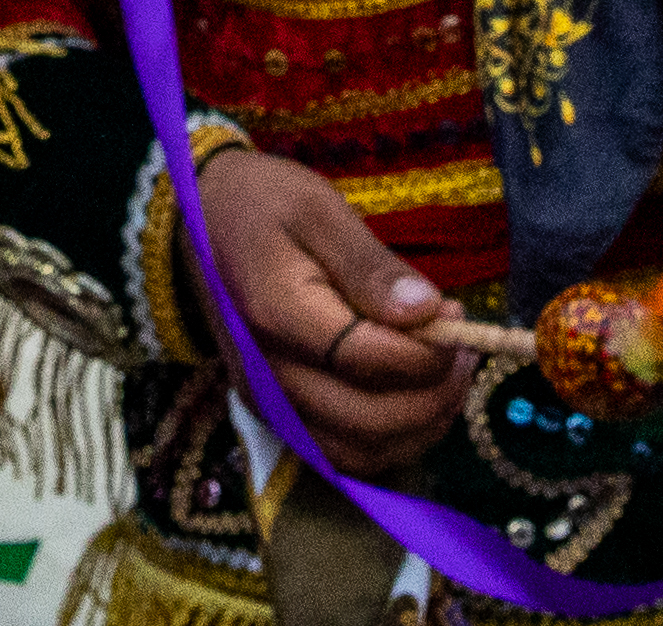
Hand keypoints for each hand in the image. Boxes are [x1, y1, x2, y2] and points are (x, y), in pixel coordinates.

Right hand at [198, 147, 467, 475]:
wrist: (198, 224)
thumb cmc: (263, 206)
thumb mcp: (319, 209)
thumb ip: (372, 266)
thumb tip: (429, 312)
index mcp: (277, 313)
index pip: (368, 359)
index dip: (428, 351)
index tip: (455, 313)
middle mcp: (267, 374)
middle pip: (370, 419)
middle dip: (434, 391)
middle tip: (464, 346)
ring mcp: (269, 403)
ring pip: (362, 452)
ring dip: (420, 425)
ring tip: (448, 374)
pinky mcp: (278, 417)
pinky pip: (344, 457)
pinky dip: (391, 443)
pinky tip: (415, 400)